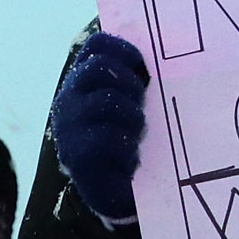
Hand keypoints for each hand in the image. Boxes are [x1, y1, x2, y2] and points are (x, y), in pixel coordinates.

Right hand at [50, 31, 148, 225]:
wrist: (119, 193)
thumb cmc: (131, 141)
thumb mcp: (133, 104)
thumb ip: (139, 78)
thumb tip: (171, 53)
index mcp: (83, 80)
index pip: (97, 45)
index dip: (126, 50)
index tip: (145, 70)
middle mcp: (69, 98)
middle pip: (99, 67)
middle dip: (130, 83)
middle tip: (142, 105)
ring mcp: (68, 127)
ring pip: (106, 101)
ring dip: (132, 116)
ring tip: (139, 133)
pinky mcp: (76, 155)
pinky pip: (107, 137)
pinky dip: (126, 144)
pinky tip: (132, 155)